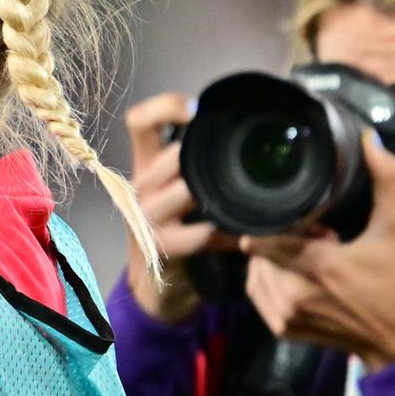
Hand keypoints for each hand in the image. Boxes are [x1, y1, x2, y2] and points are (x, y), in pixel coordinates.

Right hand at [123, 92, 239, 321]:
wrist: (156, 289)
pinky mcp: (164, 247)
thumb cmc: (178, 231)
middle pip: (174, 154)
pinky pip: (205, 233)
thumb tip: (254, 131)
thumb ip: (200, 164)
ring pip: (189, 190)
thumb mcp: (180, 193)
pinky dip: (234, 233)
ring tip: (254, 200)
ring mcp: (148, 218)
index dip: (165, 106)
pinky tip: (249, 236)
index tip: (197, 109)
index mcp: (146, 165)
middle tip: (248, 161)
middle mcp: (141, 187)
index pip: (139, 121)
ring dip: (225, 195)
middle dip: (211, 156)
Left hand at [240, 134, 394, 370]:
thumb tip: (369, 141)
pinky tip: (302, 278)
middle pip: (257, 251)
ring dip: (274, 261)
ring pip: (254, 270)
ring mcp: (284, 314)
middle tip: (317, 241)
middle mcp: (293, 292)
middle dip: (279, 240)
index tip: (310, 223)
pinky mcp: (282, 328)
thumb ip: (386, 180)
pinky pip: (257, 292)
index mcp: (318, 266)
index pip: (261, 236)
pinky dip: (271, 280)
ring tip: (311, 260)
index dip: (280, 222)